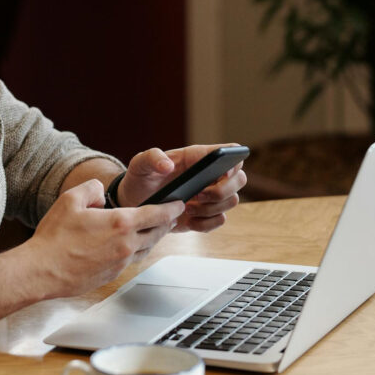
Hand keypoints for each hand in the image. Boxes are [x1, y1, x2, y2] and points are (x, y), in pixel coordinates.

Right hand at [26, 179, 184, 298]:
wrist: (43, 271)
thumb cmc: (54, 238)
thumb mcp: (70, 200)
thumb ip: (91, 189)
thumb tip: (100, 191)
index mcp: (120, 223)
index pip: (156, 214)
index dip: (171, 209)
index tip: (179, 205)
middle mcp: (126, 245)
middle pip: (157, 233)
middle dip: (166, 224)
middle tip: (170, 217)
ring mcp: (120, 263)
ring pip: (146, 249)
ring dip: (153, 239)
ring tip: (153, 231)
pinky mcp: (112, 275)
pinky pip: (132, 261)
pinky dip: (137, 251)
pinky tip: (130, 247)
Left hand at [117, 145, 246, 232]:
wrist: (135, 203)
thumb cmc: (141, 178)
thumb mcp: (140, 163)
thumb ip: (152, 158)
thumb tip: (167, 165)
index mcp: (197, 157)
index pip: (228, 151)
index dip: (234, 160)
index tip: (223, 172)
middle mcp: (209, 176)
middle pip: (239, 179)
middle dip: (223, 190)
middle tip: (199, 195)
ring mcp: (209, 196)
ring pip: (232, 201)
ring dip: (212, 208)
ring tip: (188, 208)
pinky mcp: (204, 215)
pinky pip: (219, 220)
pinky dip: (206, 223)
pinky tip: (188, 220)